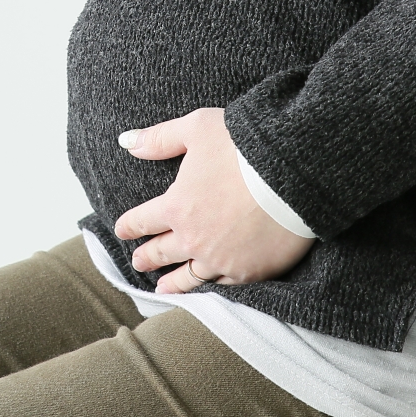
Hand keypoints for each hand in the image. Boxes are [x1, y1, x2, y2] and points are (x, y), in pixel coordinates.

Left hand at [111, 108, 313, 292]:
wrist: (294, 174)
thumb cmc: (244, 146)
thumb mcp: (196, 129)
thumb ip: (160, 139)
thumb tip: (127, 141)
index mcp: (176, 206)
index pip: (143, 220)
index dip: (130, 226)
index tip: (121, 231)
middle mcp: (193, 238)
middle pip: (162, 252)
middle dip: (147, 257)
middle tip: (138, 263)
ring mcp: (221, 259)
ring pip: (190, 276)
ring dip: (173, 282)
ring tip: (162, 288)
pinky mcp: (249, 270)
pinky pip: (224, 283)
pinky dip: (211, 285)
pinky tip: (207, 285)